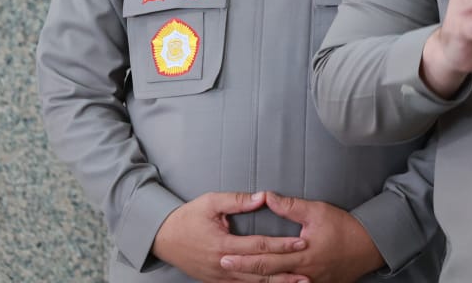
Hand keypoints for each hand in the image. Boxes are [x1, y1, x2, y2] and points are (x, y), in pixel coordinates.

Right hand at [152, 190, 308, 282]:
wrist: (163, 238)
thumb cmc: (187, 218)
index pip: (259, 246)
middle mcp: (223, 264)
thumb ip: (237, 201)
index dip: (282, 245)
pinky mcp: (216, 281)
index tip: (302, 242)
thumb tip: (262, 197)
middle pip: (260, 270)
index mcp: (223, 244)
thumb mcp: (210, 202)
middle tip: (308, 272)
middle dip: (285, 271)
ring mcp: (219, 276)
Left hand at [218, 192, 382, 282]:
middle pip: (267, 274)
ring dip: (256, 281)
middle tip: (222, 265)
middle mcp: (303, 272)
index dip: (244, 258)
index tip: (224, 255)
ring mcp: (309, 282)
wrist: (368, 247)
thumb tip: (266, 197)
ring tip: (236, 276)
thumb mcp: (317, 211)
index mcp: (301, 254)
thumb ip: (290, 206)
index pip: (266, 258)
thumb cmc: (343, 227)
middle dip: (243, 270)